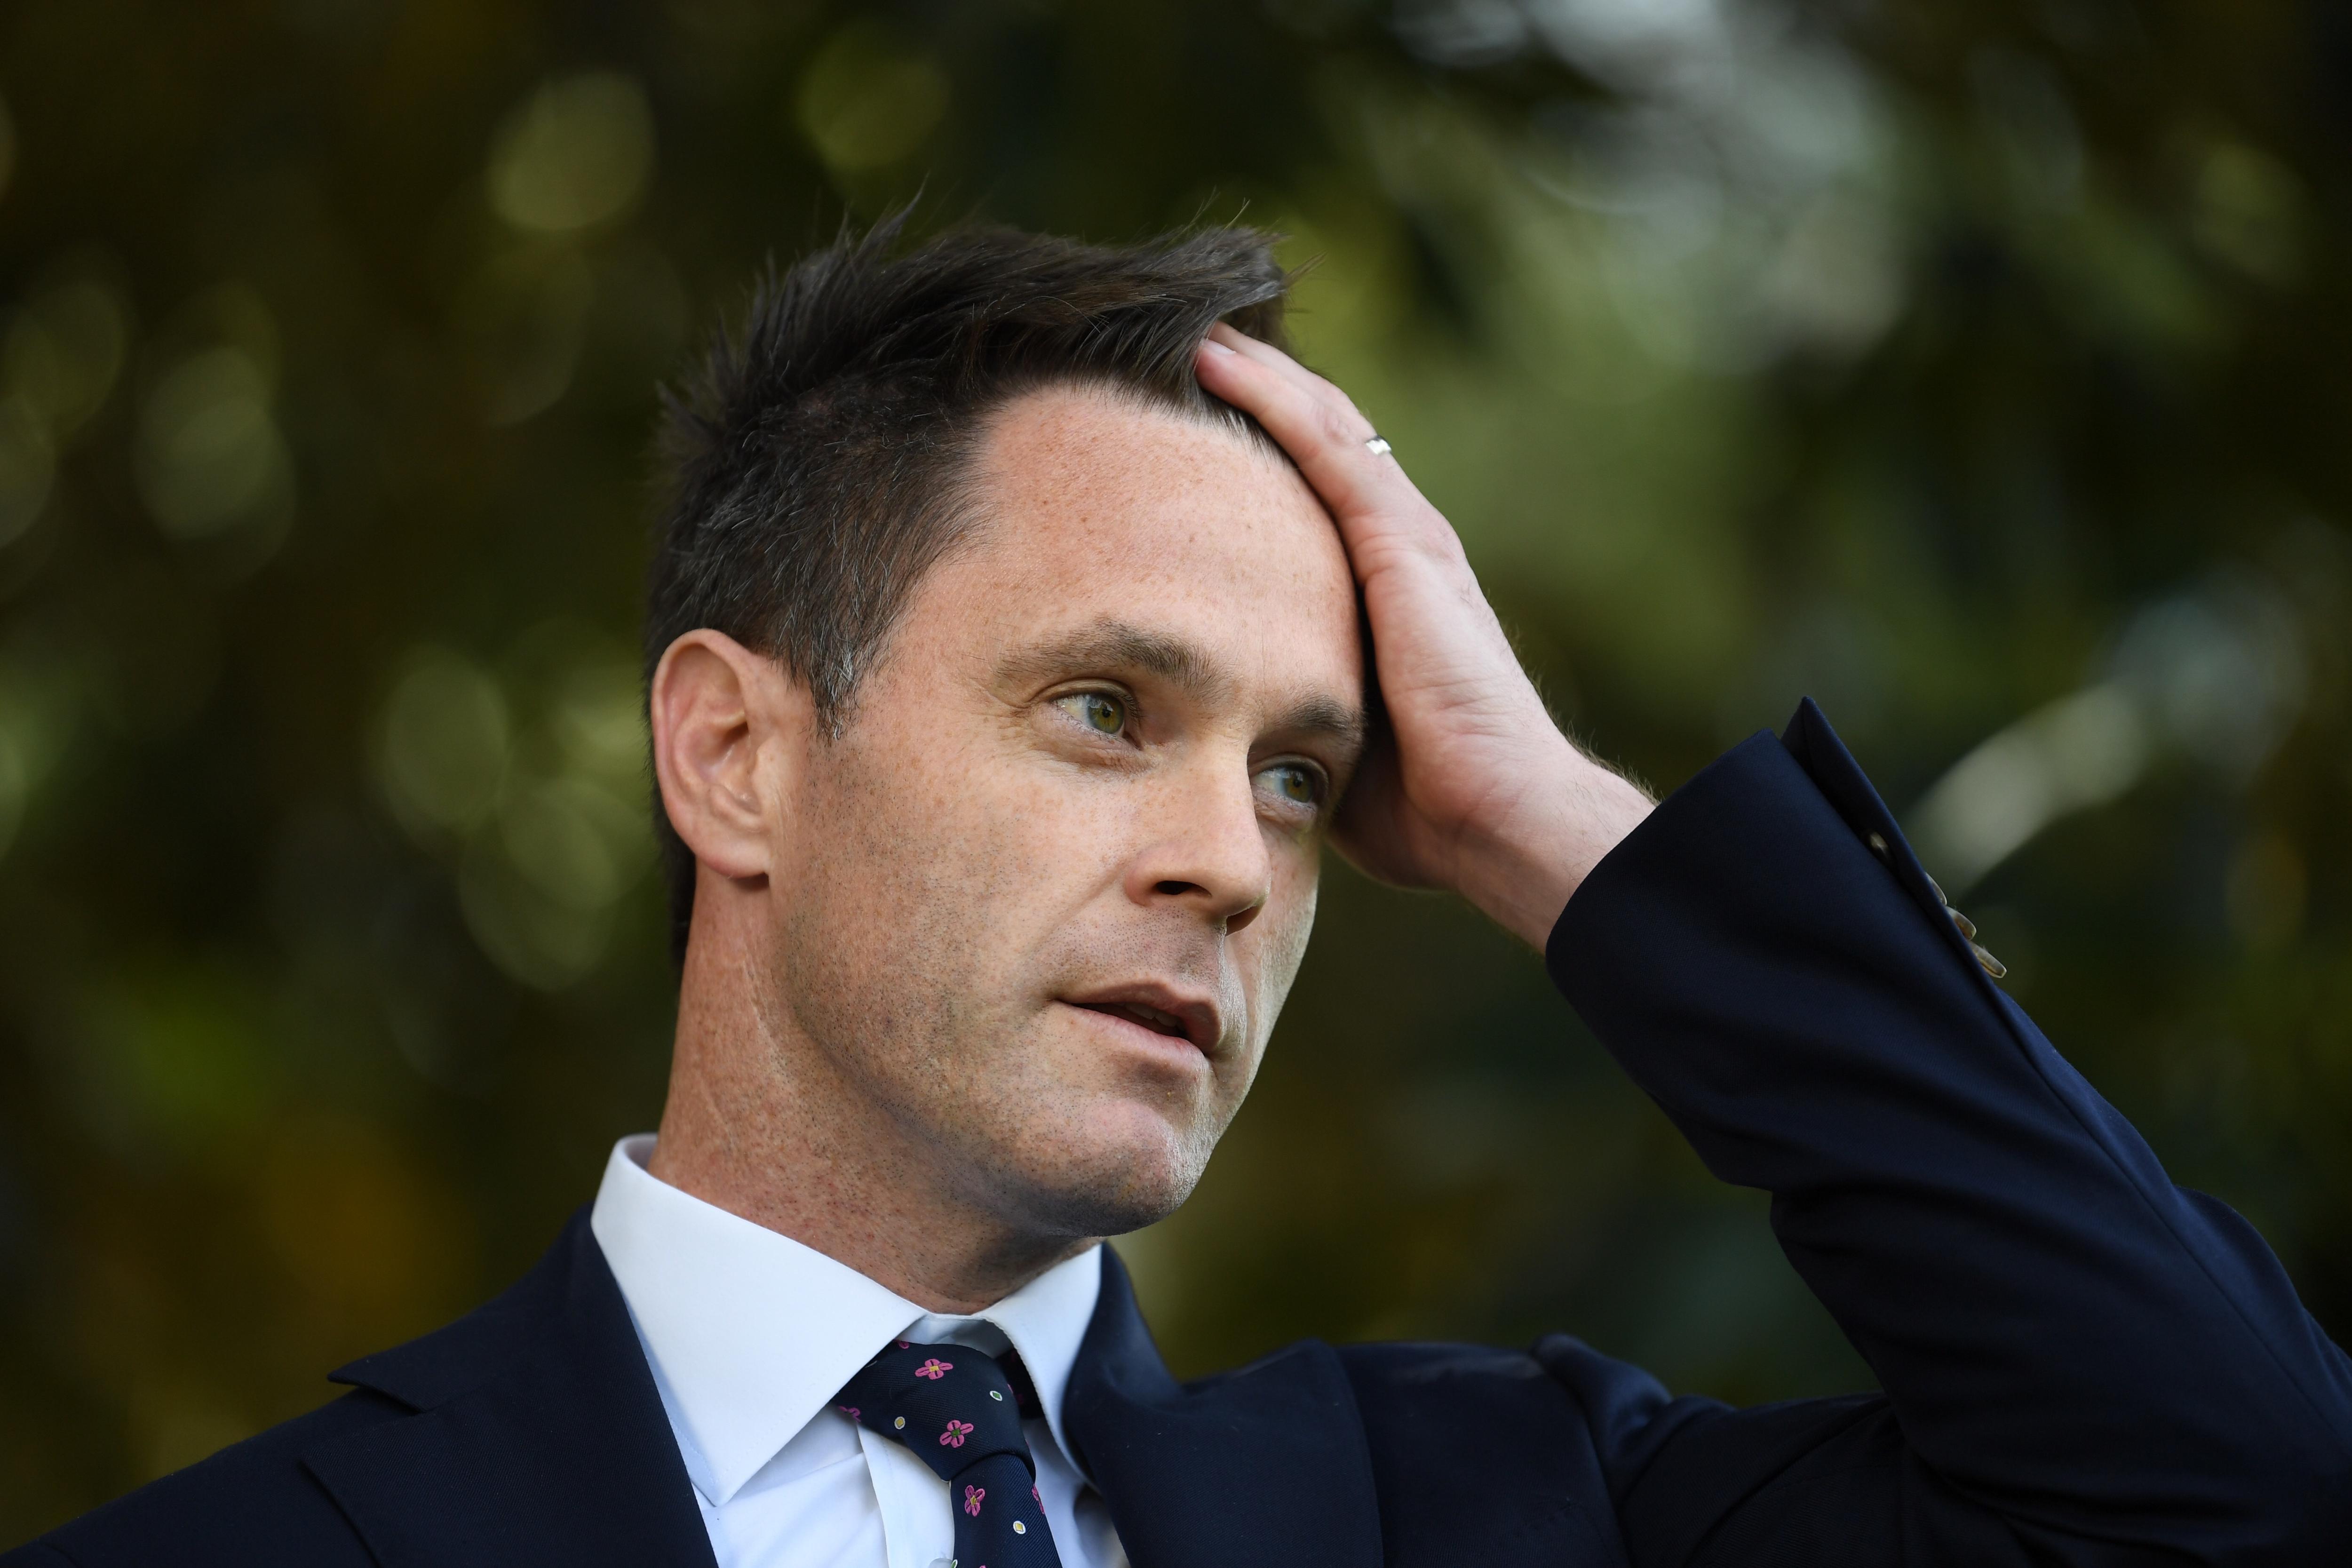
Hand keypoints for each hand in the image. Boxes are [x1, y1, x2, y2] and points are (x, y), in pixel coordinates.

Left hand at [1194, 325, 1652, 947]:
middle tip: (1189, 344)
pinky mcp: (1401, 544)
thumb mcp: (1337, 740)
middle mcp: (1404, 547)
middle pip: (1323, 438)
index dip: (1269, 444)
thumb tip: (1226, 732)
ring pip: (1321, 424)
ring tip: (1193, 329)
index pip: (1323, 492)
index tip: (1201, 413)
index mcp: (1390, 591)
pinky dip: (1271, 398)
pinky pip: (1324, 449)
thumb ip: (1293, 711)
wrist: (1501, 817)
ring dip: (1258, 372)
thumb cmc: (1429, 809)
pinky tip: (1216, 362)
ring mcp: (1408, 538)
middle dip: (1263, 388)